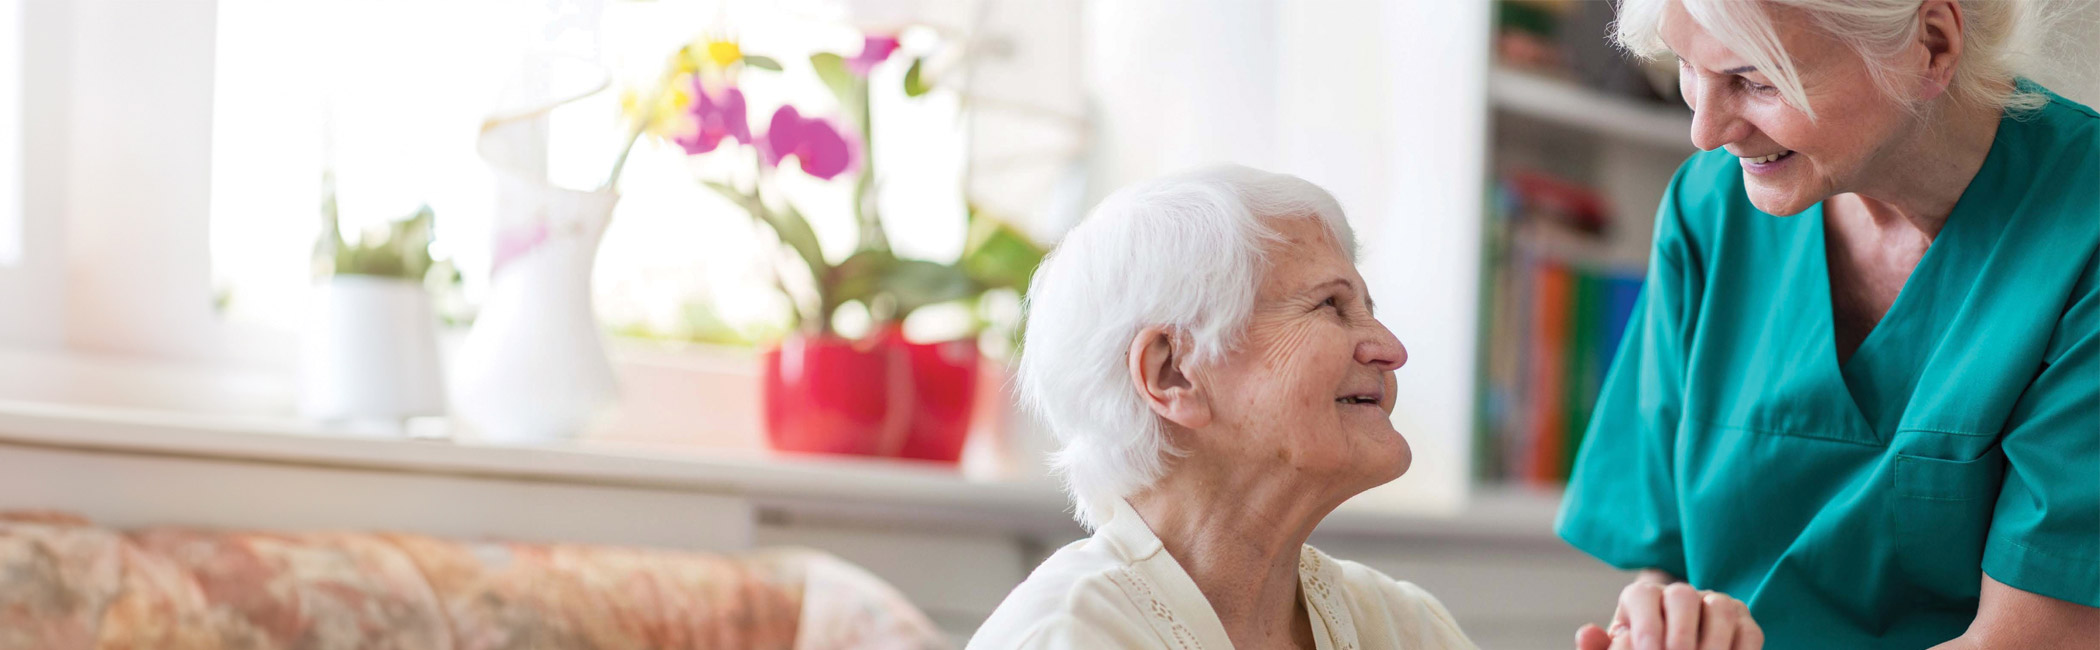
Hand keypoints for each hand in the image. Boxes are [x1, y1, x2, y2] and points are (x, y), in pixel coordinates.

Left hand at [1575, 580, 1762, 649]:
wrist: (1670, 647)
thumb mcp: (1618, 649)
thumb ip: (1601, 647)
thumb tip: (1586, 635)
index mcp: (1642, 597)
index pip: (1643, 597)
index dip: (1646, 625)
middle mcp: (1680, 594)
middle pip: (1683, 596)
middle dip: (1680, 633)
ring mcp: (1715, 605)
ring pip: (1720, 609)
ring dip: (1713, 642)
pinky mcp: (1743, 622)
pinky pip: (1749, 632)